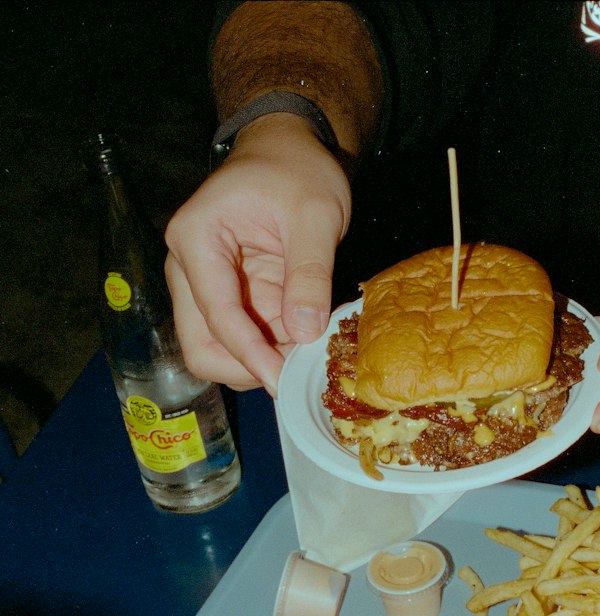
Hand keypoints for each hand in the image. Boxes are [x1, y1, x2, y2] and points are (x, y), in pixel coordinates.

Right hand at [164, 116, 350, 393]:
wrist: (288, 152)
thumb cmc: (296, 170)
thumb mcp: (315, 214)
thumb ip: (310, 273)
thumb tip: (305, 332)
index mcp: (196, 239)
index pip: (216, 316)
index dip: (250, 355)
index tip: (284, 382)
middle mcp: (187, 268)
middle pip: (202, 348)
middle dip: (249, 367)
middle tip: (297, 370)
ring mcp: (202, 288)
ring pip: (218, 353)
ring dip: (260, 363)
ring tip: (304, 350)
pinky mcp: (224, 300)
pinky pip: (240, 343)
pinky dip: (269, 351)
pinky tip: (300, 340)